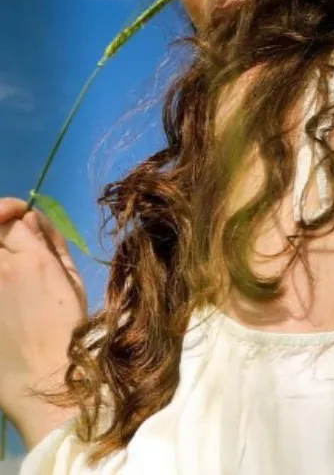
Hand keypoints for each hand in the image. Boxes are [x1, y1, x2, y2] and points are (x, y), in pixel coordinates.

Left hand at [0, 196, 87, 426]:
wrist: (42, 376)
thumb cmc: (68, 330)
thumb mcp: (71, 281)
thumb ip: (52, 244)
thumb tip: (30, 220)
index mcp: (34, 262)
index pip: (16, 220)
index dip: (17, 212)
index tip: (22, 215)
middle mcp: (3, 269)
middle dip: (2, 221)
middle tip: (9, 223)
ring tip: (9, 257)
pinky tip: (7, 279)